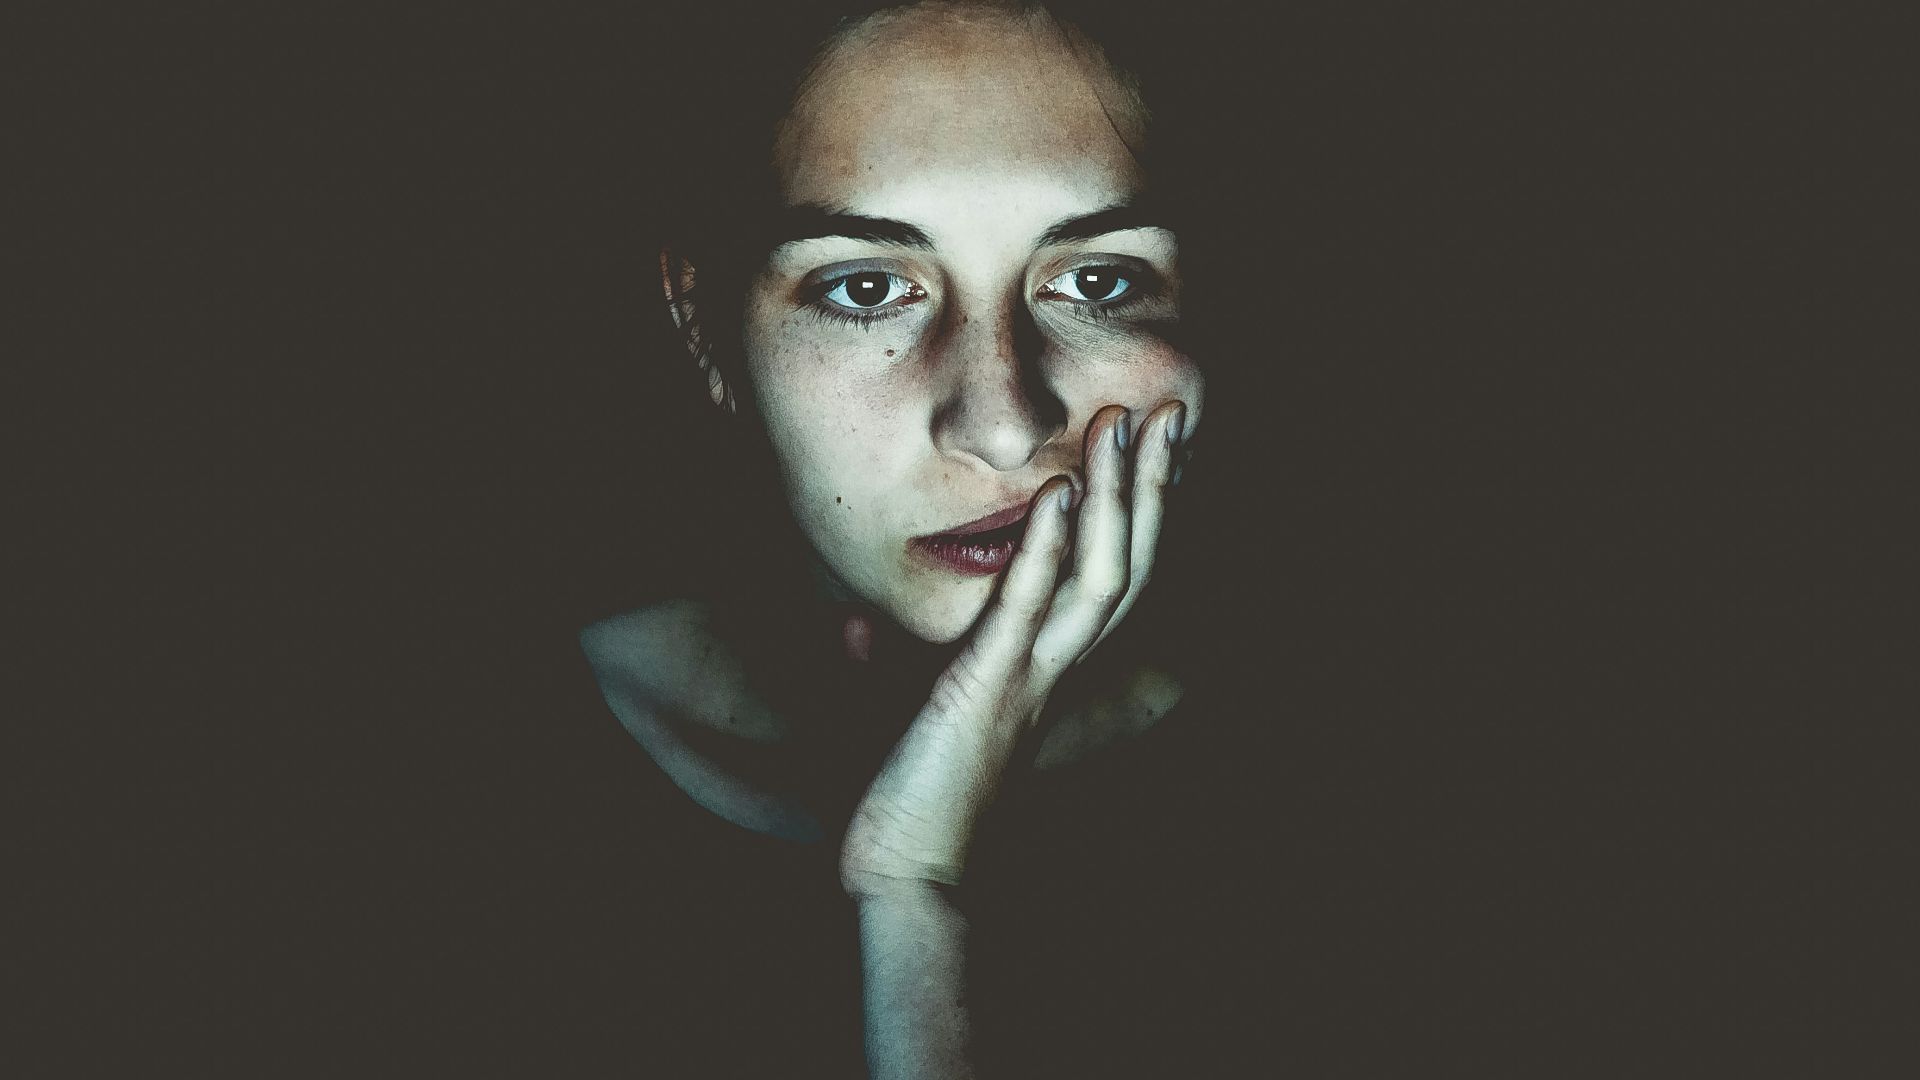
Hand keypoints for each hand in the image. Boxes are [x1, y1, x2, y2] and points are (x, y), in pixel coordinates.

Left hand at [839, 401, 1189, 898]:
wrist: (902, 873)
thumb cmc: (902, 803)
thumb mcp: (890, 718)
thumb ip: (884, 666)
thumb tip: (857, 628)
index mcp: (1040, 671)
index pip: (1102, 578)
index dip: (1132, 515)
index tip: (1146, 450)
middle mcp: (1052, 668)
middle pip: (1125, 563)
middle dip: (1151, 487)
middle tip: (1173, 414)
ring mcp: (1028, 676)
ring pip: (1098, 575)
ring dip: (1117, 498)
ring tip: (1129, 428)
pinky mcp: (987, 687)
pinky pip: (1026, 608)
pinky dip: (1044, 547)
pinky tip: (1059, 491)